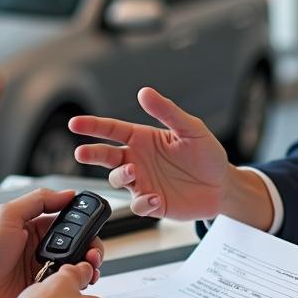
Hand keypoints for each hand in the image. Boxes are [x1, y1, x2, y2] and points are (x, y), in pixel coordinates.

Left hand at [0, 188, 103, 297]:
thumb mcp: (8, 214)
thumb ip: (38, 200)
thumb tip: (66, 194)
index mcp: (34, 226)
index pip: (68, 220)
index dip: (84, 222)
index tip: (94, 225)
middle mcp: (41, 247)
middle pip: (78, 243)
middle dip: (91, 246)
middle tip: (92, 253)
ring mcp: (42, 268)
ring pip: (76, 264)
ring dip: (87, 265)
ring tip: (87, 268)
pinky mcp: (42, 289)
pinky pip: (66, 285)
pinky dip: (75, 283)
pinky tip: (75, 281)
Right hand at [69, 88, 232, 220]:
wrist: (222, 185)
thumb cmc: (206, 154)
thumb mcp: (191, 128)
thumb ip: (167, 111)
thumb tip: (145, 92)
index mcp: (143, 139)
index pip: (113, 129)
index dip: (93, 126)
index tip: (74, 124)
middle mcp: (138, 160)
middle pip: (106, 156)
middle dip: (92, 153)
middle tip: (81, 152)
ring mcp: (143, 182)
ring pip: (117, 180)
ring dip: (120, 176)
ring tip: (131, 171)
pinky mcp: (152, 204)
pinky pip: (138, 205)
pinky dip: (142, 202)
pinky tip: (154, 197)